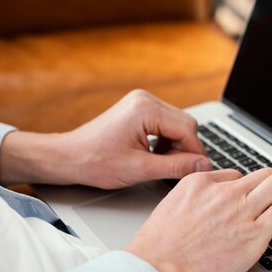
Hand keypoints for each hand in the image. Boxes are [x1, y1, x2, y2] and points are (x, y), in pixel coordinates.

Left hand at [0, 90, 211, 187]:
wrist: (69, 158)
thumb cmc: (95, 163)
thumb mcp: (140, 169)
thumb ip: (175, 166)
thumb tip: (203, 165)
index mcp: (146, 109)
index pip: (187, 129)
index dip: (195, 153)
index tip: (199, 171)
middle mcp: (144, 99)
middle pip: (184, 124)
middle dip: (184, 149)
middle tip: (177, 171)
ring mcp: (140, 102)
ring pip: (175, 125)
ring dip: (174, 146)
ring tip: (160, 165)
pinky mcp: (136, 110)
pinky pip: (162, 124)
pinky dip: (163, 141)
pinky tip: (153, 156)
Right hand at [126, 168, 271, 271]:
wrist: (159, 268)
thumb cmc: (157, 249)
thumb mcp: (168, 209)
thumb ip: (190, 203)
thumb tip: (200, 210)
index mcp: (199, 184)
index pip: (234, 176)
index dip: (244, 187)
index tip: (248, 197)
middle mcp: (224, 193)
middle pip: (262, 174)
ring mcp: (241, 211)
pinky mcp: (254, 235)